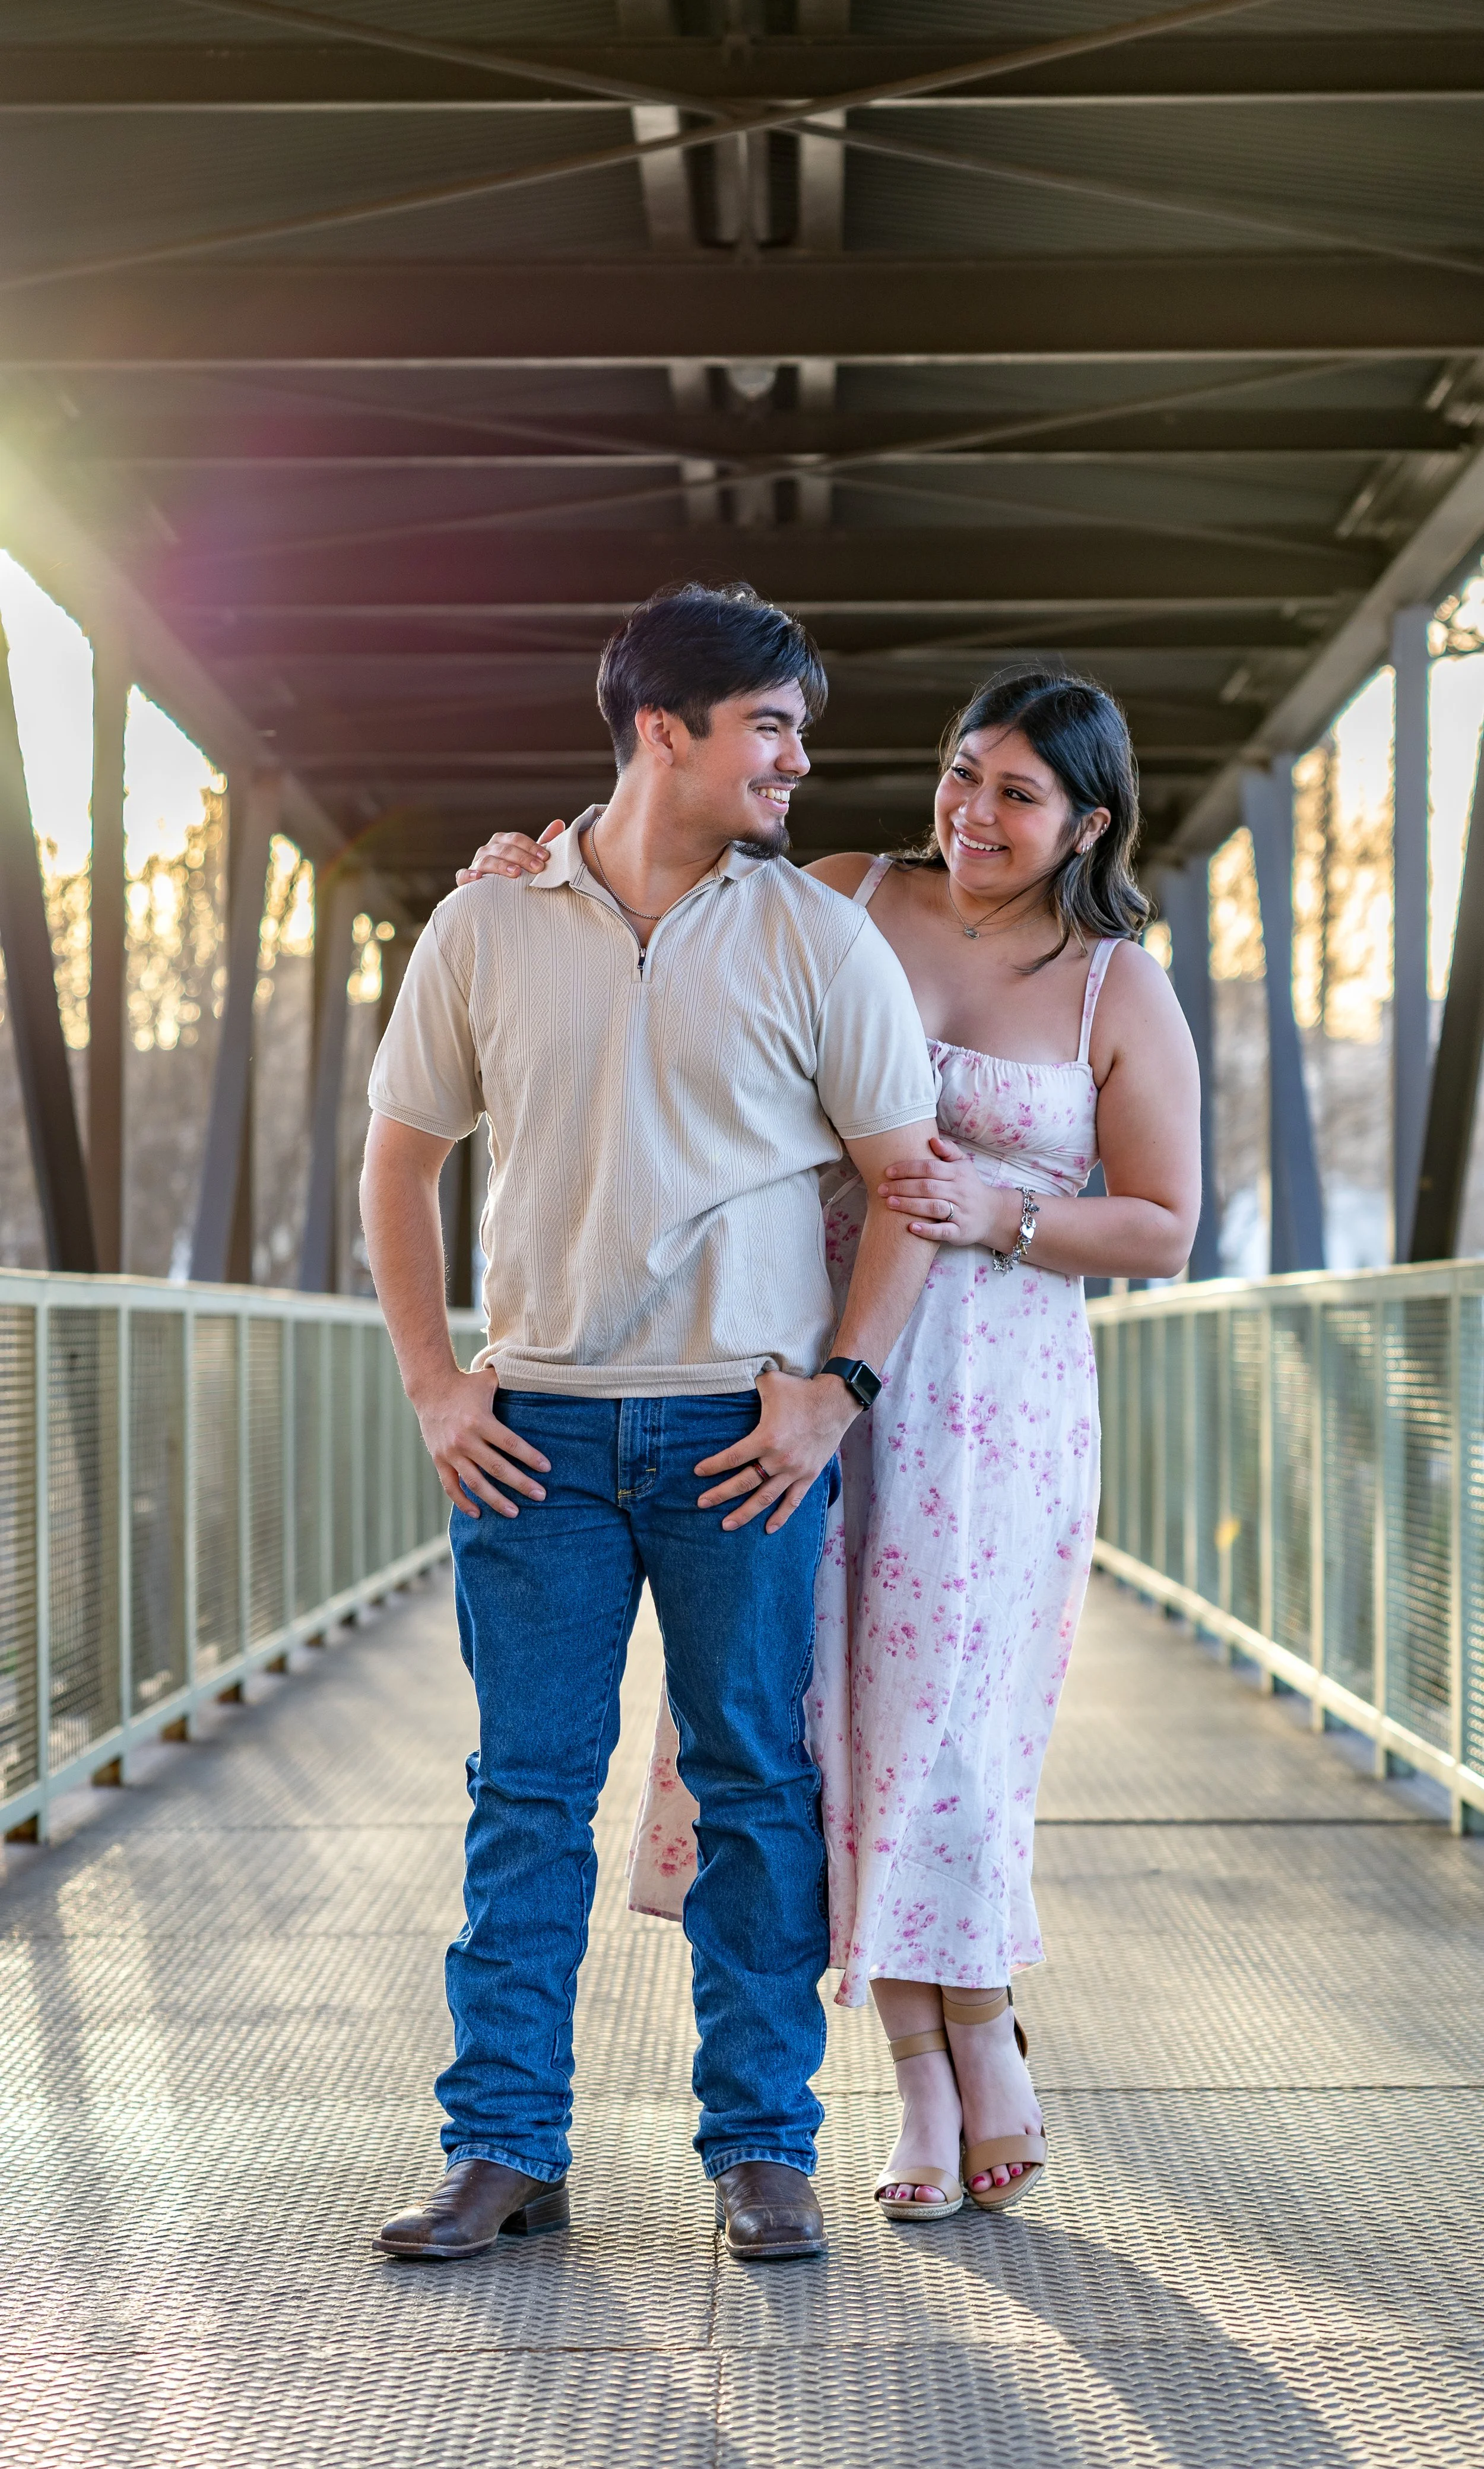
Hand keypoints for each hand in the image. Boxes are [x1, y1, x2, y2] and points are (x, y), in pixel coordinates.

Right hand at [412, 1365, 550, 1517]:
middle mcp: (465, 1439)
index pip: (510, 1443)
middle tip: (541, 1496)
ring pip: (475, 1483)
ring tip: (515, 1513)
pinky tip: (478, 1514)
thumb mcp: (489, 1380)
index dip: (530, 1457)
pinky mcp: (439, 1460)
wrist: (429, 1388)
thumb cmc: (467, 1384)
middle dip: (520, 1484)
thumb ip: (513, 1381)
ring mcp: (450, 1453)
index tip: (547, 1468)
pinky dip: (463, 1502)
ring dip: (495, 1500)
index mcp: (480, 1420)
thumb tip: (541, 1375)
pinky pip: (451, 1486)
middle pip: (497, 1467)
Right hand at [457, 818, 563, 883]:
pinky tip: (479, 878)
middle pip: (504, 849)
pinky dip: (469, 876)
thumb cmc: (514, 873)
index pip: (515, 839)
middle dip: (522, 858)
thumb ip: (542, 842)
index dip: (531, 847)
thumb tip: (560, 823)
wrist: (492, 895)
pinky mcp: (466, 880)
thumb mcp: (528, 857)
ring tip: (516, 873)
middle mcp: (487, 850)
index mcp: (502, 842)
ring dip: (501, 866)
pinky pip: (463, 875)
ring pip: (487, 861)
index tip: (545, 857)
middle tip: (538, 868)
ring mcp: (476, 863)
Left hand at [694, 1368, 856, 1534]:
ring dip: (744, 1514)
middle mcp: (779, 1459)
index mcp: (766, 1438)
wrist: (836, 1401)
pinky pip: (793, 1501)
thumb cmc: (801, 1390)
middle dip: (720, 1495)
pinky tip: (768, 1529)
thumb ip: (748, 1384)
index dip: (712, 1466)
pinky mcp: (809, 1476)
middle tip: (701, 1504)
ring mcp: (795, 1471)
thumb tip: (730, 1378)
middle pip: (743, 1483)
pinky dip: (781, 1516)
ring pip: (765, 1499)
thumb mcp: (770, 1382)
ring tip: (726, 1525)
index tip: (697, 1473)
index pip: (732, 1458)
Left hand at [880, 1134, 1021, 1248]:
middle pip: (928, 1187)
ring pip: (933, 1207)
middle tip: (881, 1189)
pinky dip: (927, 1230)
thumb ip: (949, 1151)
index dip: (908, 1169)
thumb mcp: (964, 1165)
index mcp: (958, 1173)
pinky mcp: (960, 1231)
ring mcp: (961, 1213)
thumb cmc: (970, 1186)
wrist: (992, 1214)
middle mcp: (960, 1192)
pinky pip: (943, 1231)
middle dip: (902, 1187)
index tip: (888, 1172)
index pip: (930, 1168)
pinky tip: (911, 1228)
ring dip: (910, 1205)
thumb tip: (932, 1140)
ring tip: (889, 1203)